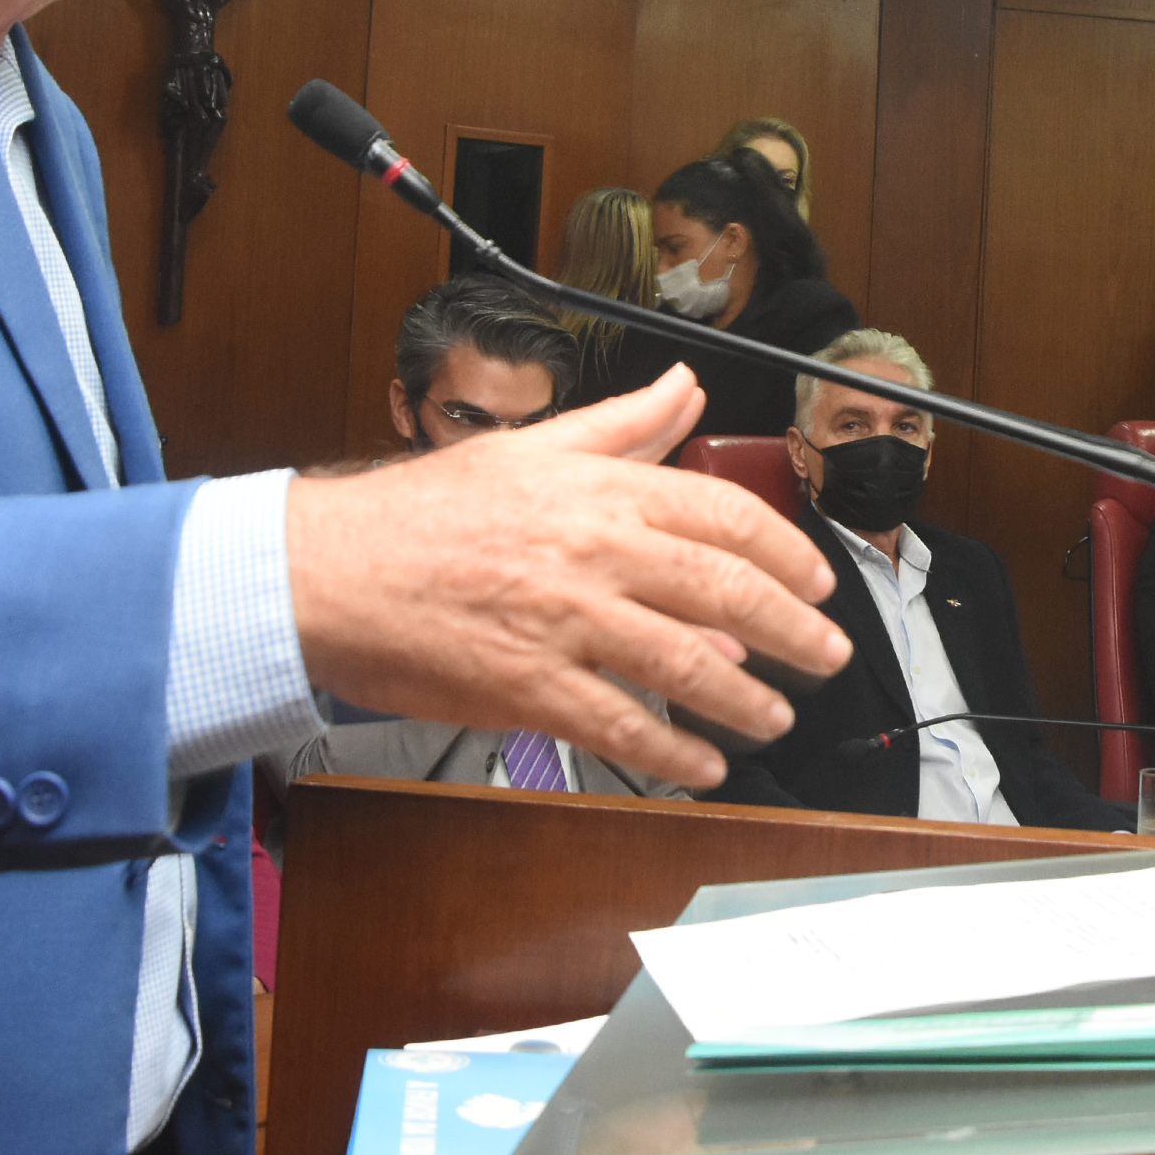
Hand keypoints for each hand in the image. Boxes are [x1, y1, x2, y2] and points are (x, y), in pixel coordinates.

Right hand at [282, 367, 851, 791]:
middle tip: (828, 656)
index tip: (818, 581)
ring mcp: (565, 621)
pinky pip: (620, 724)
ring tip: (774, 719)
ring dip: (745, 700)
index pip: (724, 515)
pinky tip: (700, 765)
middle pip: (725, 591)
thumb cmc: (420, 513)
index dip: (786, 552)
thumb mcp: (530, 446)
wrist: (326, 570)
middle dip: (794, 630)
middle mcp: (594, 551)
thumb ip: (621, 424)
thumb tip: (685, 389)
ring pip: (686, 664)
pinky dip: (670, 751)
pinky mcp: (529, 684)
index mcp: (599, 490)